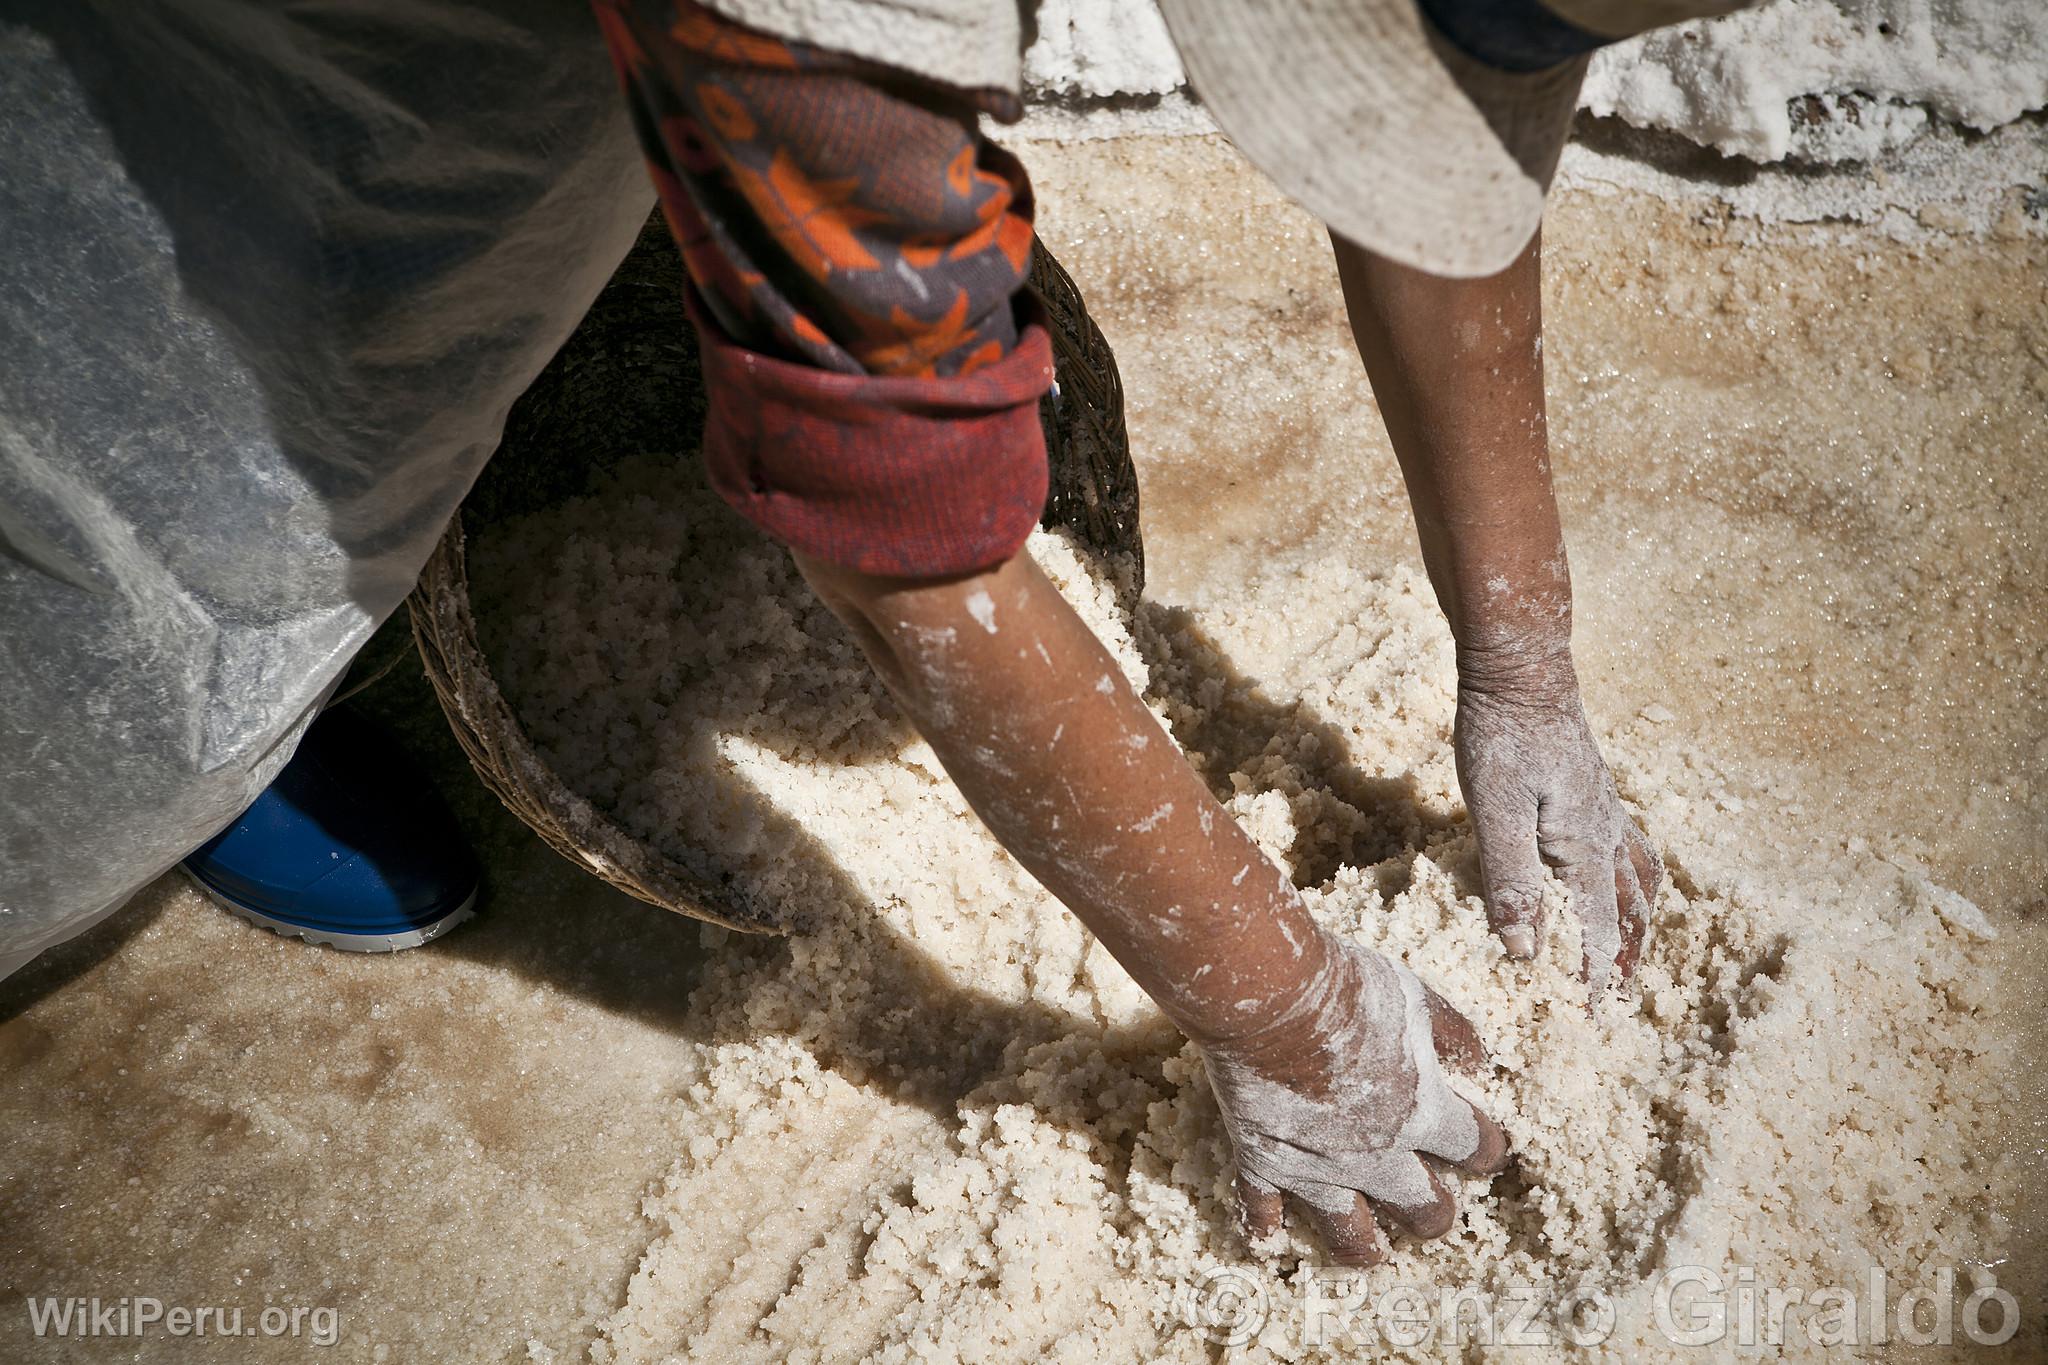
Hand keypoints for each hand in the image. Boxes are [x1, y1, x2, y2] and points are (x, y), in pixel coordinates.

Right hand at [1203, 938, 1509, 1264]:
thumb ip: (1451, 1032)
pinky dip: (1267, 1226)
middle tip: (1432, 1206)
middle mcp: (1376, 1154)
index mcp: (1422, 1111)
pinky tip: (1271, 1235)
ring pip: (1350, 1236)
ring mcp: (1318, 1167)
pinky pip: (1264, 1212)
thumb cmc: (1345, 987)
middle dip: (1434, 1212)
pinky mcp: (1264, 1162)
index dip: (1485, 1149)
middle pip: (1424, 1210)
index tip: (1484, 1149)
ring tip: (1371, 1250)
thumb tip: (1479, 1062)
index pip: (1475, 1148)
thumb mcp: (1413, 996)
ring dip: (1366, 1246)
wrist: (1266, 994)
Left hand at [1454, 642, 1660, 990]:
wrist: (1523, 672)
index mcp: (1584, 849)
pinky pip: (1630, 848)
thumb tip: (1525, 952)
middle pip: (1630, 911)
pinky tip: (1616, 875)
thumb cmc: (1503, 738)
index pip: (1596, 929)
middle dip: (1626, 957)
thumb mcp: (1496, 812)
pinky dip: (1633, 878)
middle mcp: (1606, 834)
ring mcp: (1605, 810)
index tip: (1593, 1017)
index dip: (1594, 976)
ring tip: (1631, 948)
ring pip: (1638, 880)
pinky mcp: (1593, 790)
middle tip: (1619, 996)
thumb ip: (1511, 882)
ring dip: (1637, 921)